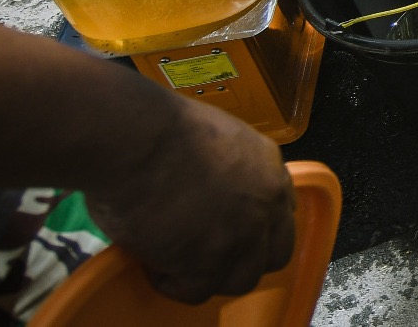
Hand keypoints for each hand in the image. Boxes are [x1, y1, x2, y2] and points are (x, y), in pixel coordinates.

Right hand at [85, 97, 293, 303]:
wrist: (135, 138)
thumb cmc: (158, 128)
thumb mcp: (214, 140)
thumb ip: (226, 171)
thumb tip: (209, 193)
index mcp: (269, 168)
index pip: (281, 215)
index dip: (256, 230)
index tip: (229, 232)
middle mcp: (266, 204)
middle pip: (274, 254)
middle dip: (242, 259)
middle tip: (204, 254)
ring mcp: (242, 236)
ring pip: (241, 279)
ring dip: (209, 275)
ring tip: (174, 259)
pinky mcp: (209, 263)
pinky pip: (197, 291)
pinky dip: (172, 282)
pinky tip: (152, 261)